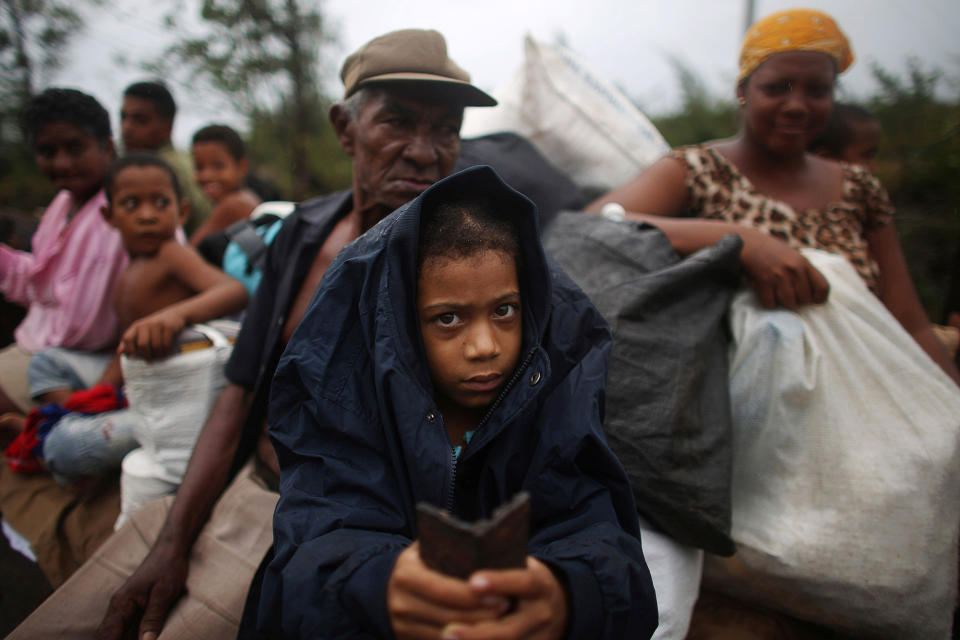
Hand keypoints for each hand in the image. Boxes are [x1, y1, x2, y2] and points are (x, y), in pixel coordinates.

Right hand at [95, 542, 186, 639]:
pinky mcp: (131, 613)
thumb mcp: (164, 593)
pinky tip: (144, 638)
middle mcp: (117, 610)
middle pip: (106, 638)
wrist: (169, 550)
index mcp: (121, 605)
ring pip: (114, 636)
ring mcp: (122, 612)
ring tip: (145, 638)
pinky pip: (124, 632)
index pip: (106, 636)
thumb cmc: (168, 568)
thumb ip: (153, 618)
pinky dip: (129, 638)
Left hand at [119, 309, 185, 360]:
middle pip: (142, 345)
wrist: (174, 315)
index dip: (129, 349)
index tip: (133, 358)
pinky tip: (166, 353)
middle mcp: (145, 324)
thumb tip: (120, 352)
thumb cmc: (155, 328)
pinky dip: (166, 352)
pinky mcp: (169, 327)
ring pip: (156, 346)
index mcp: (136, 326)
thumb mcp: (142, 331)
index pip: (127, 338)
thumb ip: (131, 341)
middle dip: (147, 355)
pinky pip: (166, 344)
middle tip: (150, 360)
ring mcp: (157, 325)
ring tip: (160, 357)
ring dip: (158, 355)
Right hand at [388, 543, 507, 639]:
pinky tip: (484, 633)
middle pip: (449, 616)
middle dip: (481, 615)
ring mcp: (403, 626)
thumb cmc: (417, 565)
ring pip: (447, 636)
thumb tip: (481, 536)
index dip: (474, 596)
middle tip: (507, 608)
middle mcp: (401, 603)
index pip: (445, 590)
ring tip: (501, 622)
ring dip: (476, 631)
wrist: (384, 590)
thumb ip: (446, 545)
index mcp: (406, 575)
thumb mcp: (424, 549)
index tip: (501, 594)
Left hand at [441, 557, 567, 639]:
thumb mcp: (522, 569)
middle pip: (509, 631)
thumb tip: (463, 556)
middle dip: (478, 634)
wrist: (558, 608)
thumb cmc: (526, 584)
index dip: (498, 583)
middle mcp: (541, 616)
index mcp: (539, 586)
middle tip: (448, 630)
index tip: (473, 582)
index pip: (522, 583)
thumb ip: (499, 567)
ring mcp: (540, 639)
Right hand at [740, 229, 829, 309]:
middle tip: (788, 294)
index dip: (819, 298)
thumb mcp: (793, 256)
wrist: (748, 243)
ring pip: (789, 303)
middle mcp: (794, 269)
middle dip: (797, 300)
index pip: (823, 287)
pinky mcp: (764, 281)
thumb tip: (813, 292)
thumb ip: (804, 271)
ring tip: (776, 293)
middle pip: (805, 299)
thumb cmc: (771, 251)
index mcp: (804, 263)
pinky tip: (765, 293)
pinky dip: (768, 302)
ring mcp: (779, 276)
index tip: (812, 300)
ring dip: (782, 302)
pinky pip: (771, 303)